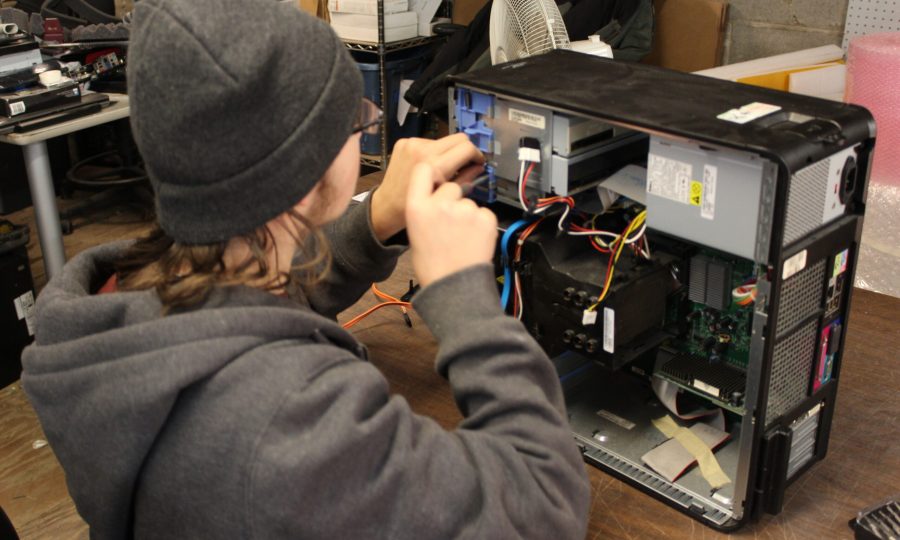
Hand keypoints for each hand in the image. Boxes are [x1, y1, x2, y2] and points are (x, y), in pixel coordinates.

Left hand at [370, 133, 484, 241]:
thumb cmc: (414, 206)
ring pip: (444, 140)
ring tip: (443, 169)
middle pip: (458, 137)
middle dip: (465, 150)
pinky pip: (428, 141)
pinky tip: (428, 165)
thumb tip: (478, 167)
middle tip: (466, 163)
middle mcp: (423, 149)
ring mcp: (412, 144)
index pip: (467, 147)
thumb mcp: (445, 195)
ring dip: (448, 152)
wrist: (387, 205)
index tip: (478, 161)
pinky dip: (432, 152)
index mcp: (435, 165)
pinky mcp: (404, 142)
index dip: (477, 154)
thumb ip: (466, 178)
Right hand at [405, 163, 497, 287]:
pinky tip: (473, 240)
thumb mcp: (415, 233)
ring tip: (462, 238)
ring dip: (468, 215)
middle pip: (451, 186)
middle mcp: (440, 204)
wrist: (453, 287)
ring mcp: (464, 210)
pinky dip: (482, 224)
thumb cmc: (433, 266)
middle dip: (453, 199)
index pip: (423, 170)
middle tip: (452, 224)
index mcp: (417, 207)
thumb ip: (425, 210)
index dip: (433, 173)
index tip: (437, 179)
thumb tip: (438, 197)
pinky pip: (484, 213)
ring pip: (469, 202)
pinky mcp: (485, 218)